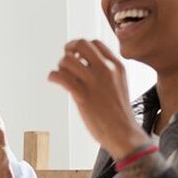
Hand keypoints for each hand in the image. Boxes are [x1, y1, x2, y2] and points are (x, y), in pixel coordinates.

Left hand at [47, 39, 147, 158]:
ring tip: (62, 76)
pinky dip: (53, 76)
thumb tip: (83, 65)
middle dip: (69, 49)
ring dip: (60, 66)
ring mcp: (94, 82)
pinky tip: (53, 80)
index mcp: (116, 66)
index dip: (81, 47)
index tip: (76, 56)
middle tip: (66, 61)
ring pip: (68, 60)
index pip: (95, 43)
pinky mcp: (83, 96)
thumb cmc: (119, 113)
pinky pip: (61, 77)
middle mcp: (106, 70)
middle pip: (81, 44)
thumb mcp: (119, 84)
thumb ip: (105, 72)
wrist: (124, 134)